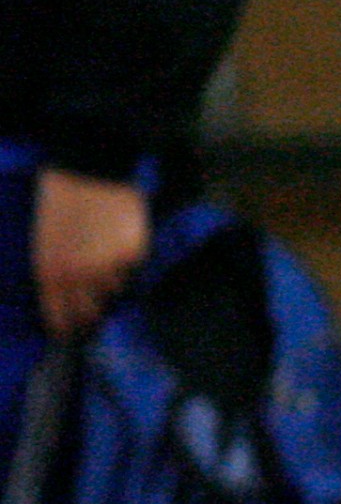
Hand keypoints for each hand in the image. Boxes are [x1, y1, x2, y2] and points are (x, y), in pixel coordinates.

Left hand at [32, 168, 148, 338]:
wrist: (88, 170)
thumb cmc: (60, 202)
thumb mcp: (45, 241)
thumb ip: (55, 273)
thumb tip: (70, 300)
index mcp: (50, 273)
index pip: (60, 318)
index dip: (67, 329)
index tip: (72, 333)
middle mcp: (80, 277)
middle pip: (92, 313)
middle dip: (93, 310)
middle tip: (96, 302)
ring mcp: (108, 267)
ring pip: (115, 288)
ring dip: (111, 279)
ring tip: (105, 255)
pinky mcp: (133, 254)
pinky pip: (132, 268)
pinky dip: (128, 259)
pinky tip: (119, 238)